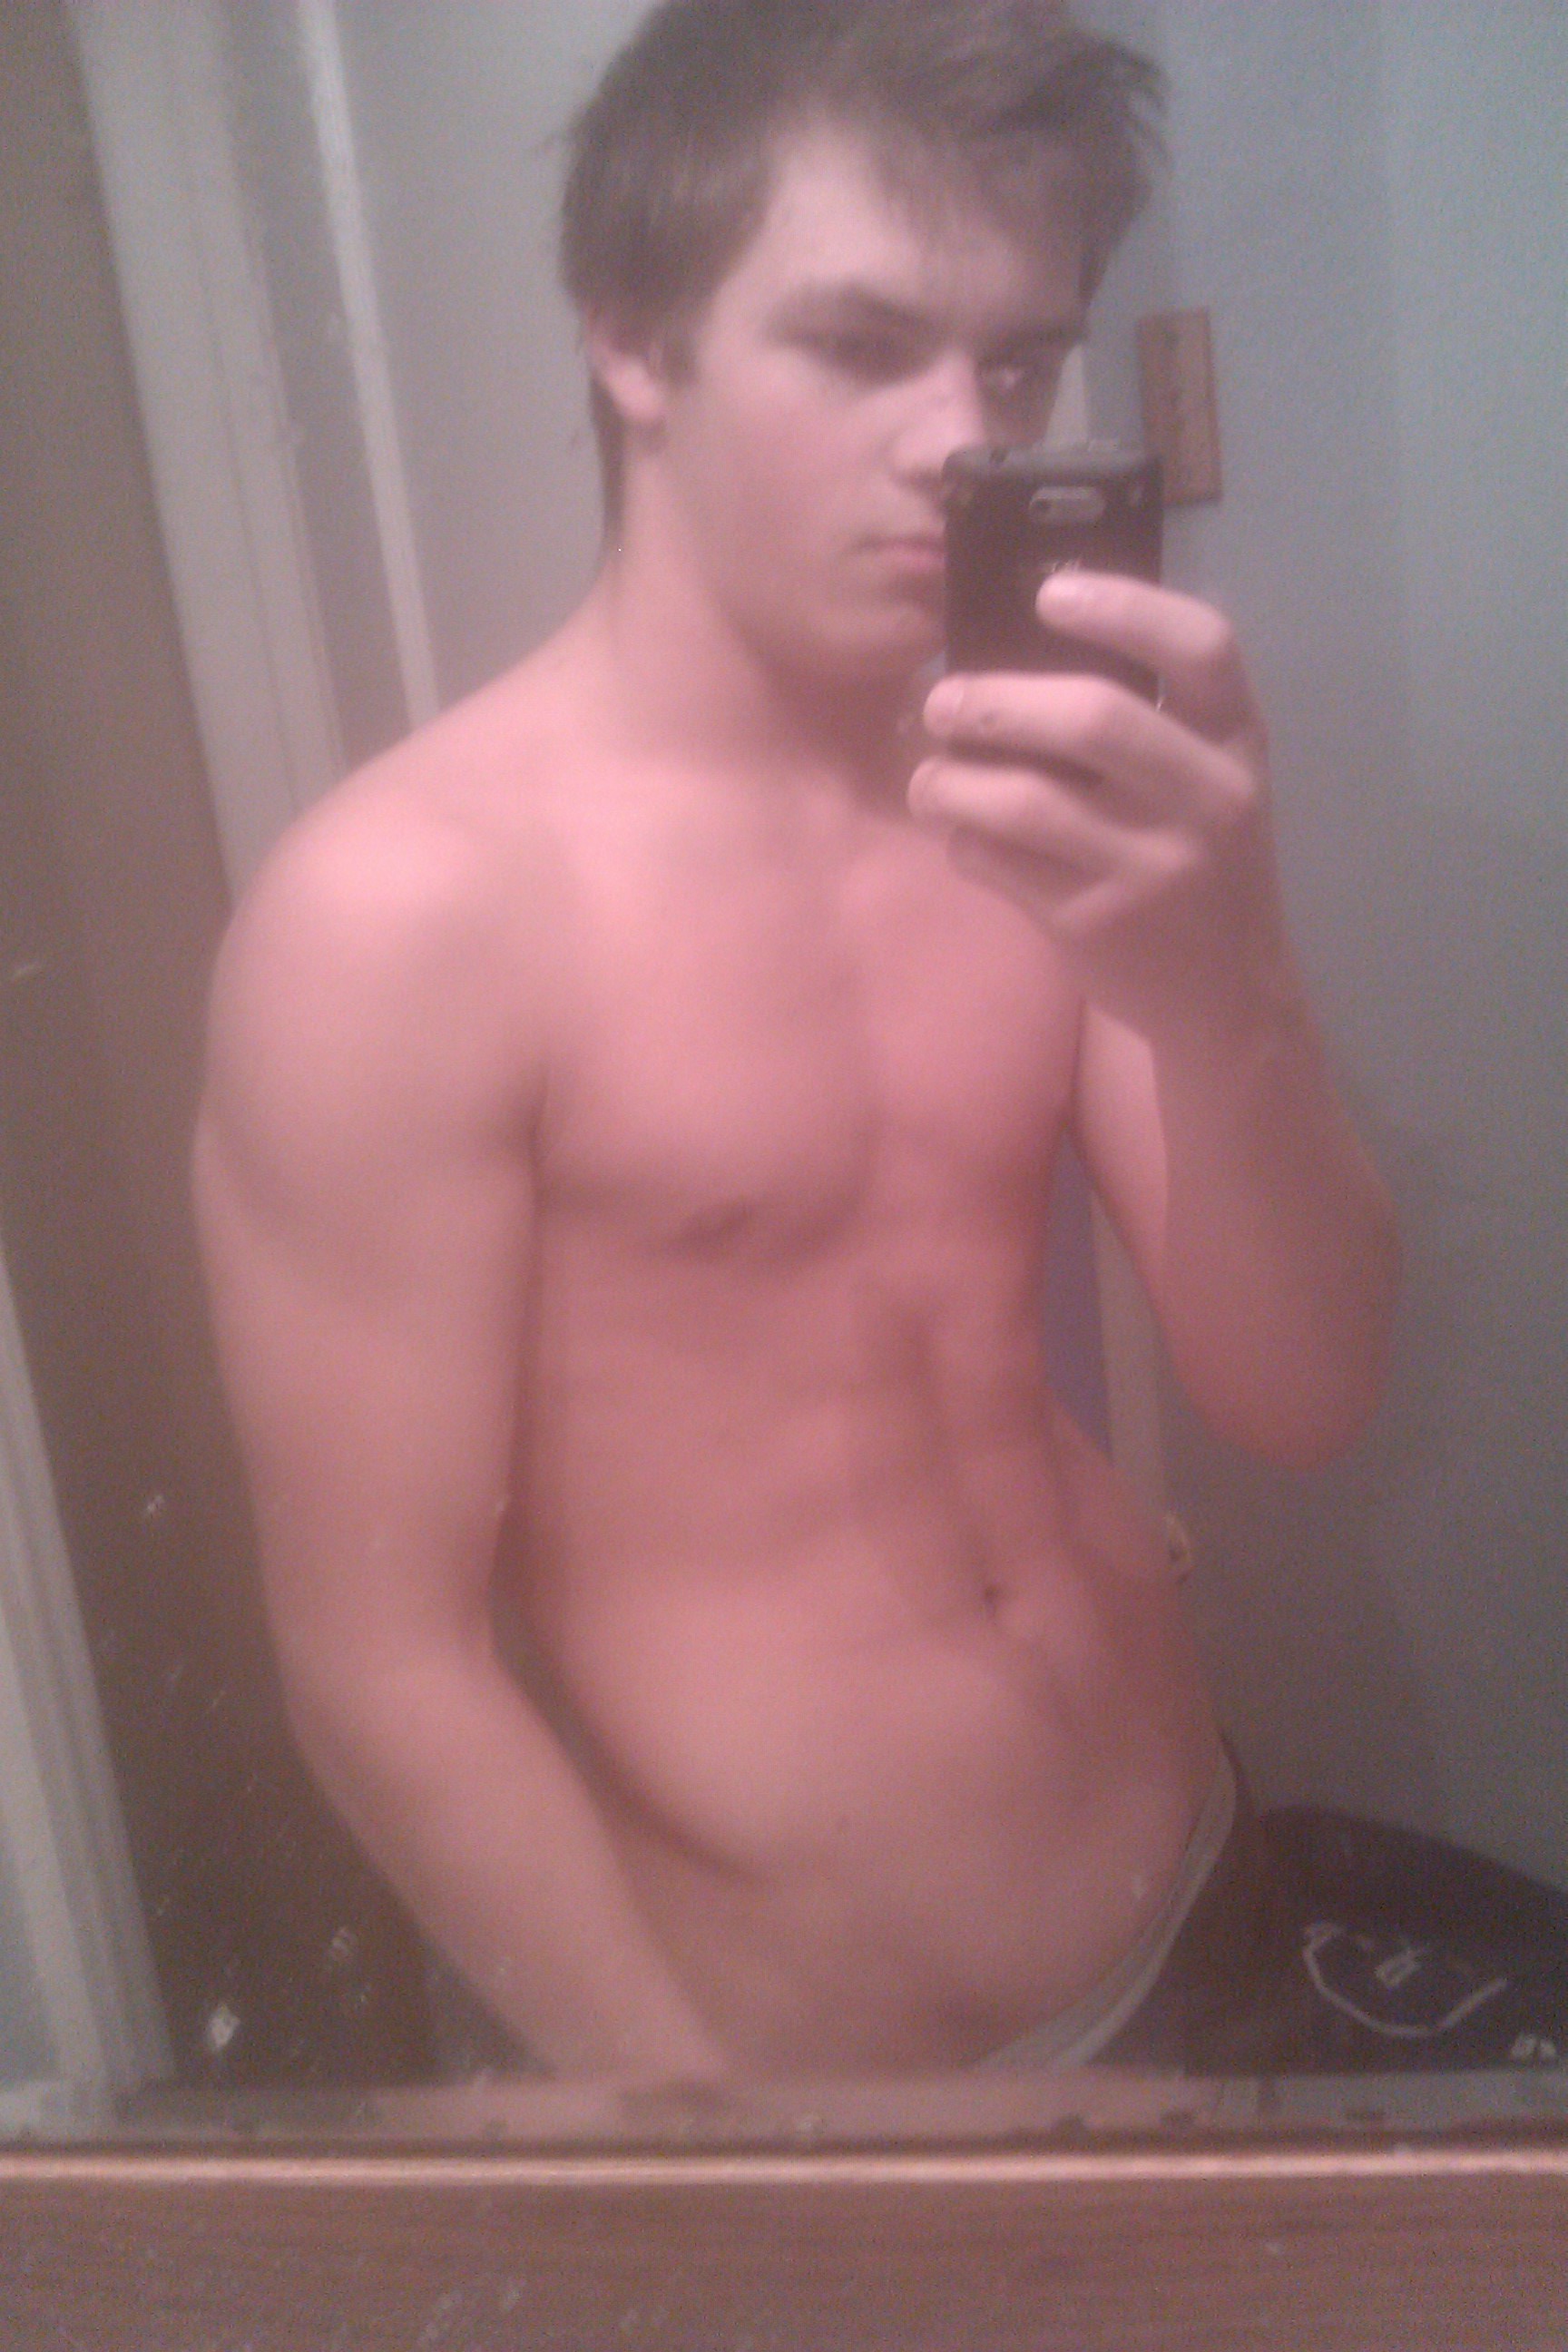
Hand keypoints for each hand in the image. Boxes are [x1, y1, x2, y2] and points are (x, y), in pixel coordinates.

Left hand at [911, 570, 1292, 1049]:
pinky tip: (960, 835)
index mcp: (1237, 744)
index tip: (1050, 593)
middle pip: (1094, 717)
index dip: (1125, 607)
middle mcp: (1207, 799)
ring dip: (952, 780)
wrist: (1225, 993)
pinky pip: (999, 862)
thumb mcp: (1206, 783)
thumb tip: (1013, 652)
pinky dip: (962, 841)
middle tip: (941, 702)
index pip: (1203, 648)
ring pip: (1026, 799)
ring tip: (928, 778)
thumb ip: (1150, 721)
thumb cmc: (1198, 860)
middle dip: (995, 699)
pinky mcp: (1094, 922)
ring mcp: (1151, 866)